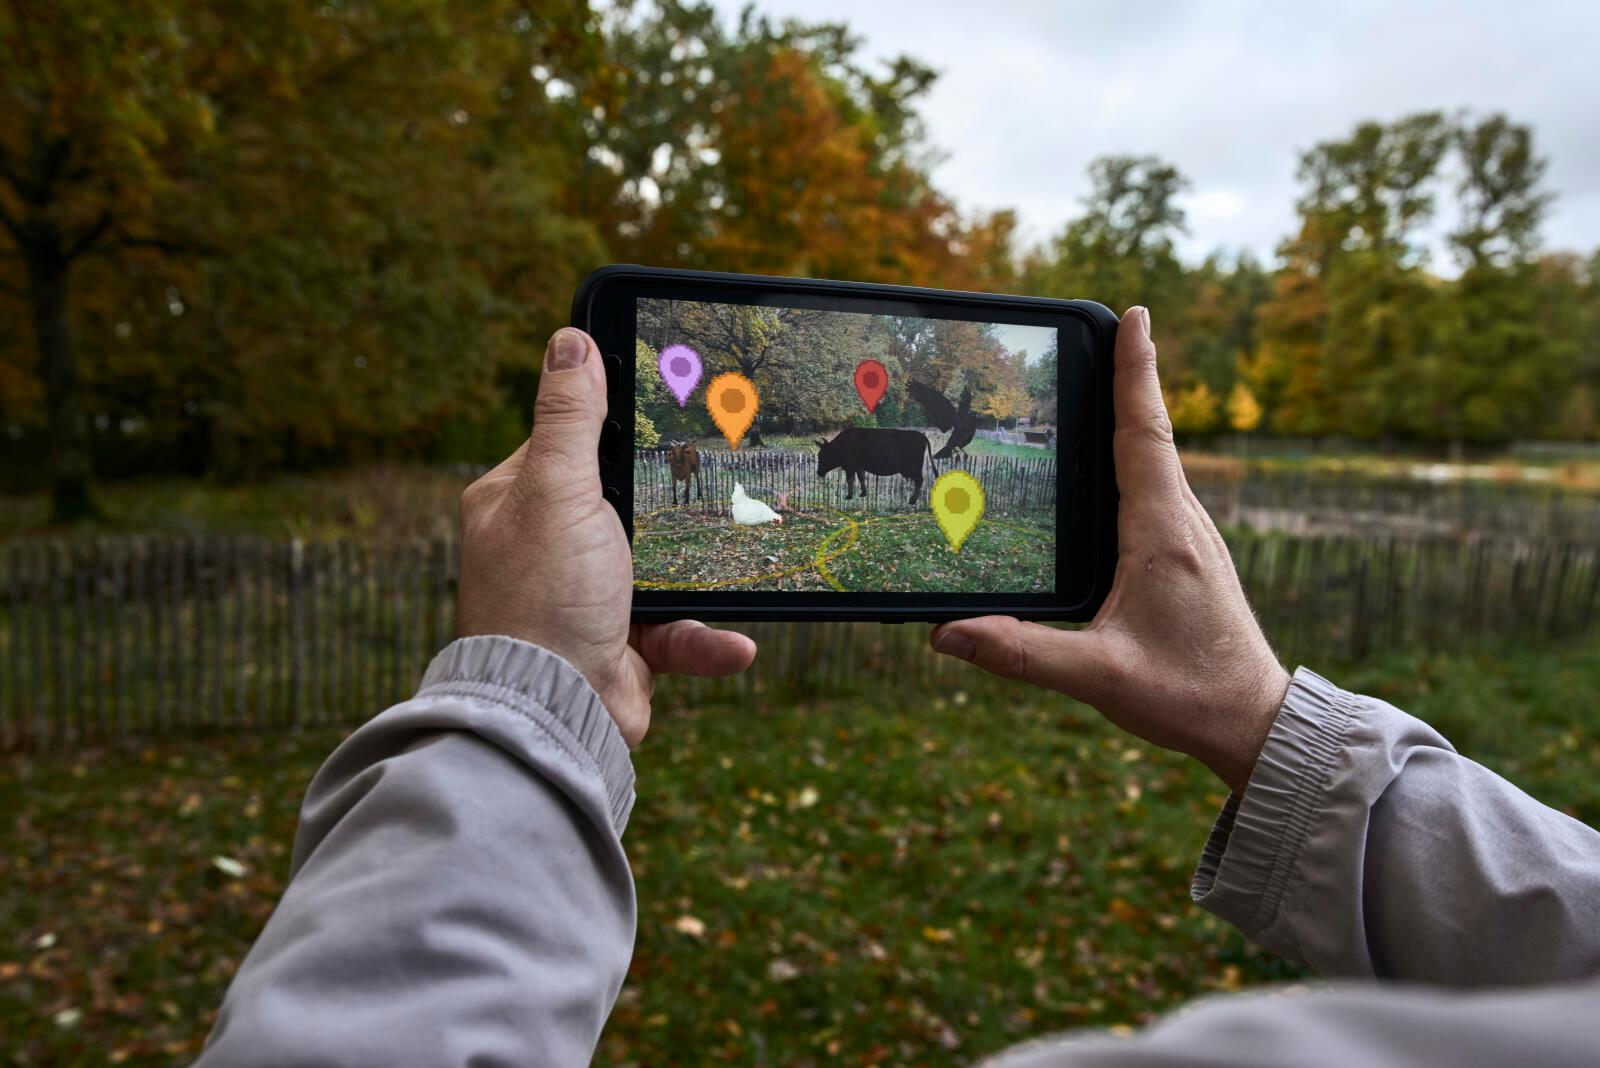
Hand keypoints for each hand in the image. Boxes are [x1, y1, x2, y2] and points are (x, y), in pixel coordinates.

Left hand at [457, 327, 756, 745]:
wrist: (552, 715)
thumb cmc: (544, 598)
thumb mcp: (559, 492)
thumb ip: (571, 419)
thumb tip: (569, 341)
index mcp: (519, 502)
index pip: (570, 441)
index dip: (617, 422)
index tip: (672, 404)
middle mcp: (549, 547)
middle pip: (626, 500)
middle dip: (673, 499)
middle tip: (724, 474)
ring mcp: (588, 597)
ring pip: (664, 565)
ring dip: (704, 574)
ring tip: (746, 557)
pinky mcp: (624, 645)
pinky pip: (681, 630)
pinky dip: (710, 638)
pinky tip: (737, 642)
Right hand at [930, 308, 1289, 793]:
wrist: (1257, 724)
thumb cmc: (1190, 696)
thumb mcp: (1100, 678)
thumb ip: (1022, 654)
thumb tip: (946, 634)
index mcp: (1162, 533)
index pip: (1145, 434)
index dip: (1137, 373)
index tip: (1135, 315)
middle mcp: (1184, 522)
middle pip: (1150, 433)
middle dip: (1126, 377)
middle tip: (1098, 326)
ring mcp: (1191, 537)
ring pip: (1157, 460)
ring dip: (1131, 415)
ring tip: (1095, 381)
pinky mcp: (1190, 555)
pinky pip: (1159, 488)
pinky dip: (1135, 456)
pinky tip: (1109, 469)